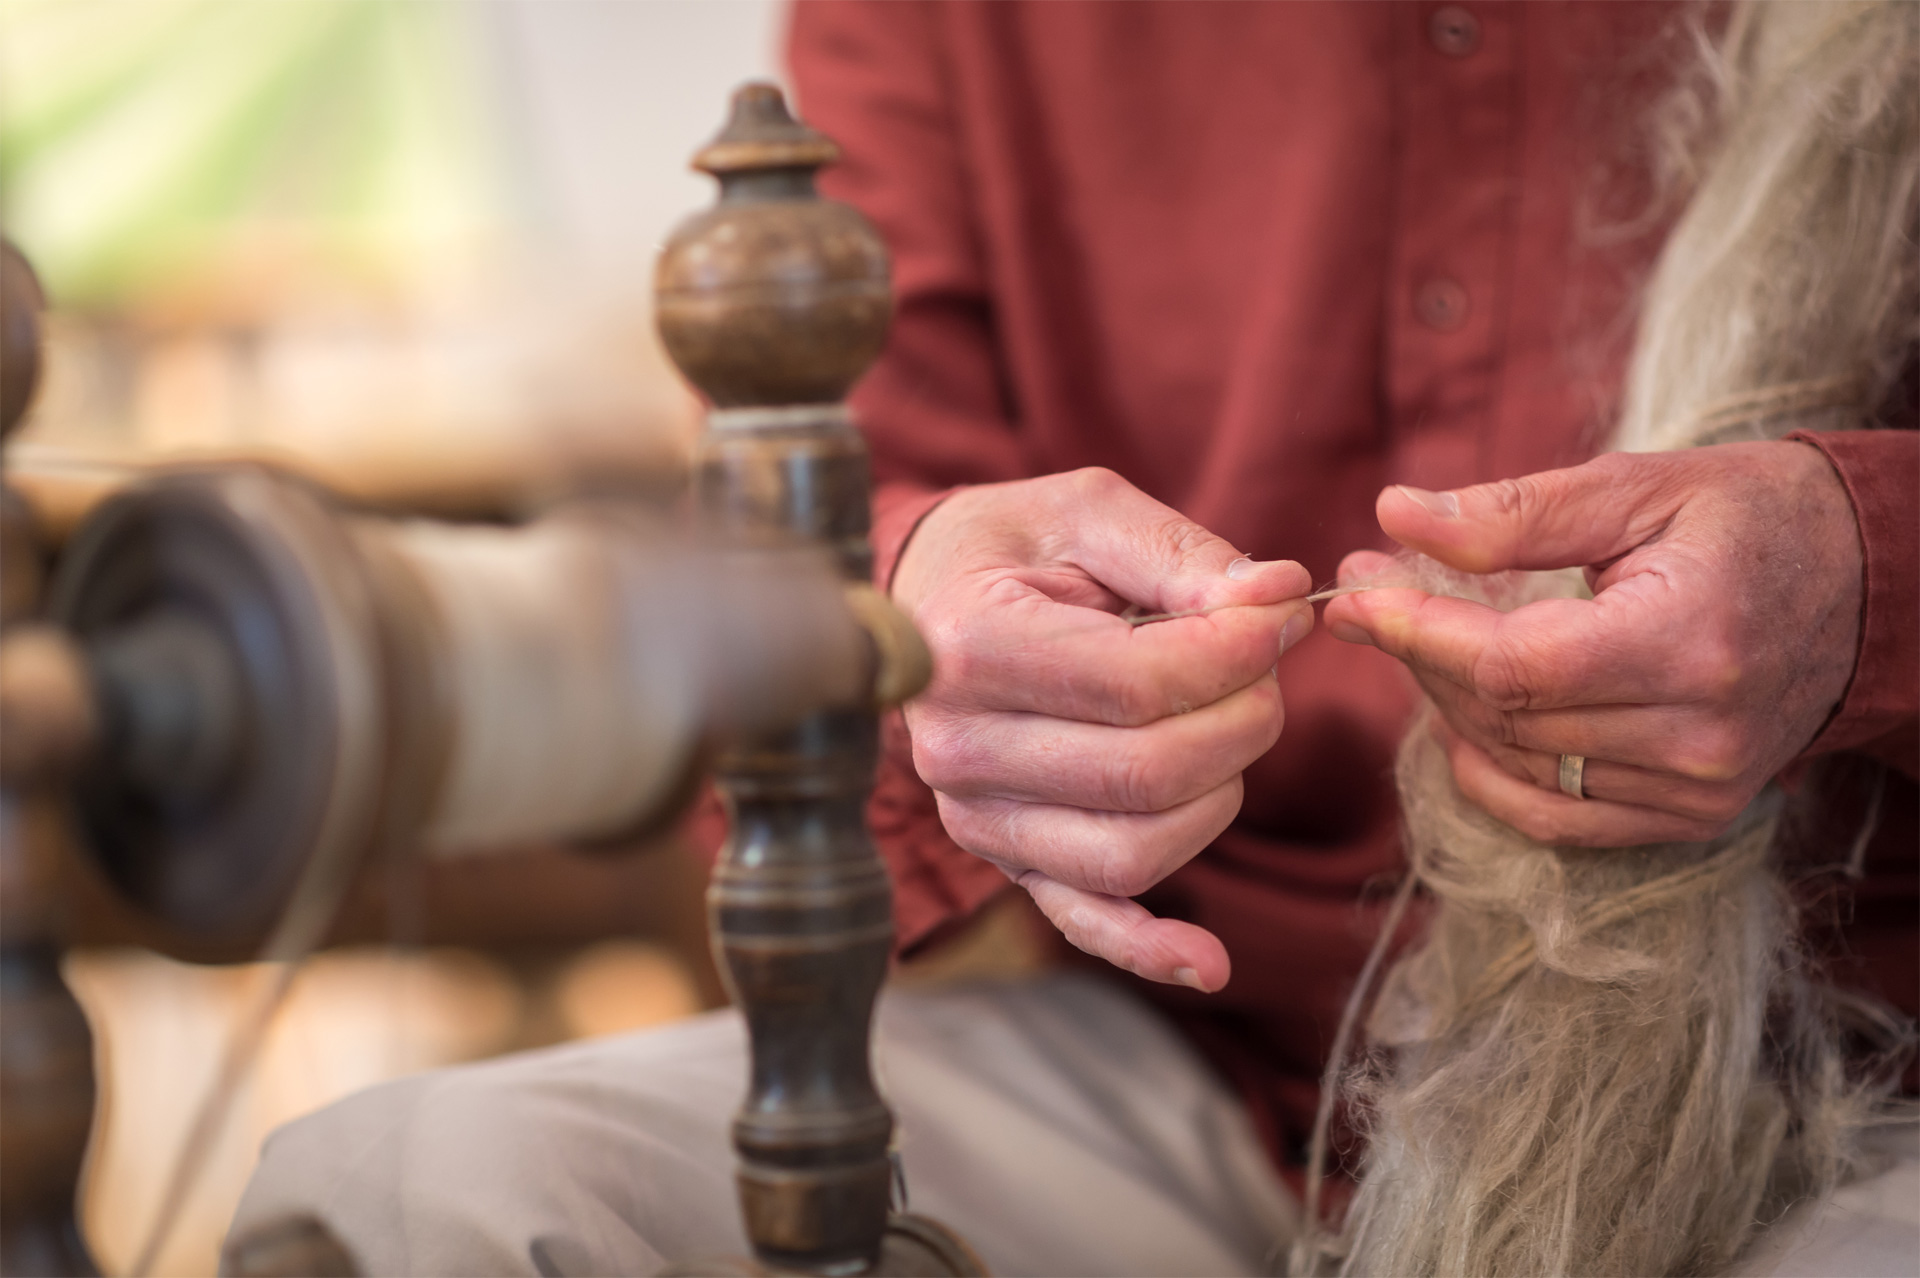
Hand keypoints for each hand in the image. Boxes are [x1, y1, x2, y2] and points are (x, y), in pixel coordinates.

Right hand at [893, 468, 1312, 990]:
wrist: (927, 598)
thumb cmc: (1010, 548)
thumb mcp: (1087, 512)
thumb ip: (1182, 552)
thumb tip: (1279, 595)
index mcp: (970, 648)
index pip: (1136, 685)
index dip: (1236, 653)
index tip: (1278, 612)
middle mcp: (960, 749)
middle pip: (1148, 774)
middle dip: (1243, 717)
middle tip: (1265, 663)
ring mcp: (978, 818)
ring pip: (1137, 850)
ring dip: (1220, 791)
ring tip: (1226, 721)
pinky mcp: (1006, 860)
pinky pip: (1084, 921)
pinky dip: (1149, 948)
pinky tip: (1209, 963)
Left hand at [1323, 441, 1862, 846]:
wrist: (1866, 587)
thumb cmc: (1747, 518)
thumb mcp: (1636, 487)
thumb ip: (1512, 512)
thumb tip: (1396, 516)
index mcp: (1687, 641)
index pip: (1511, 665)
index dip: (1417, 631)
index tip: (1353, 592)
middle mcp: (1696, 733)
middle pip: (1504, 716)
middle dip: (1418, 653)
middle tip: (1369, 593)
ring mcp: (1697, 788)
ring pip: (1518, 765)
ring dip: (1446, 704)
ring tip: (1414, 634)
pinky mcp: (1691, 816)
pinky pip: (1557, 817)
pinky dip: (1494, 773)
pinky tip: (1459, 722)